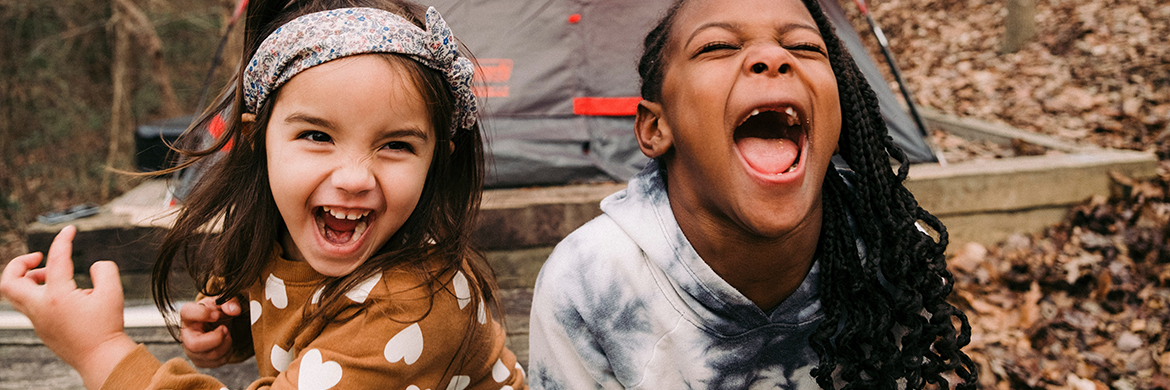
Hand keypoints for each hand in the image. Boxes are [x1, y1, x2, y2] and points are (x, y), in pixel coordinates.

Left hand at [0, 226, 136, 389]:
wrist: (101, 358)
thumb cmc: (107, 327)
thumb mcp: (114, 292)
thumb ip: (105, 270)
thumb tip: (94, 266)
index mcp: (57, 297)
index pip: (56, 259)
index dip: (63, 240)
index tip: (69, 230)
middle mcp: (40, 308)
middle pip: (8, 281)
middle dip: (20, 263)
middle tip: (39, 257)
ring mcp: (38, 320)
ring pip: (14, 294)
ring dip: (28, 278)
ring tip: (52, 275)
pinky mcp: (41, 328)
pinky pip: (29, 305)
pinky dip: (38, 292)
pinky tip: (63, 294)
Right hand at [180, 295, 242, 367]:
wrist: (214, 325)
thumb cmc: (214, 313)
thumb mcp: (221, 303)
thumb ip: (229, 302)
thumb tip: (234, 310)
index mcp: (188, 315)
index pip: (187, 312)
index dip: (203, 314)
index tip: (216, 315)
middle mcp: (185, 334)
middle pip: (195, 345)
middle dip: (216, 338)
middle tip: (225, 329)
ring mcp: (191, 351)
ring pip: (209, 355)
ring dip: (226, 344)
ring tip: (227, 334)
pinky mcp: (200, 361)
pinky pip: (217, 362)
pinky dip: (228, 353)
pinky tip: (226, 343)